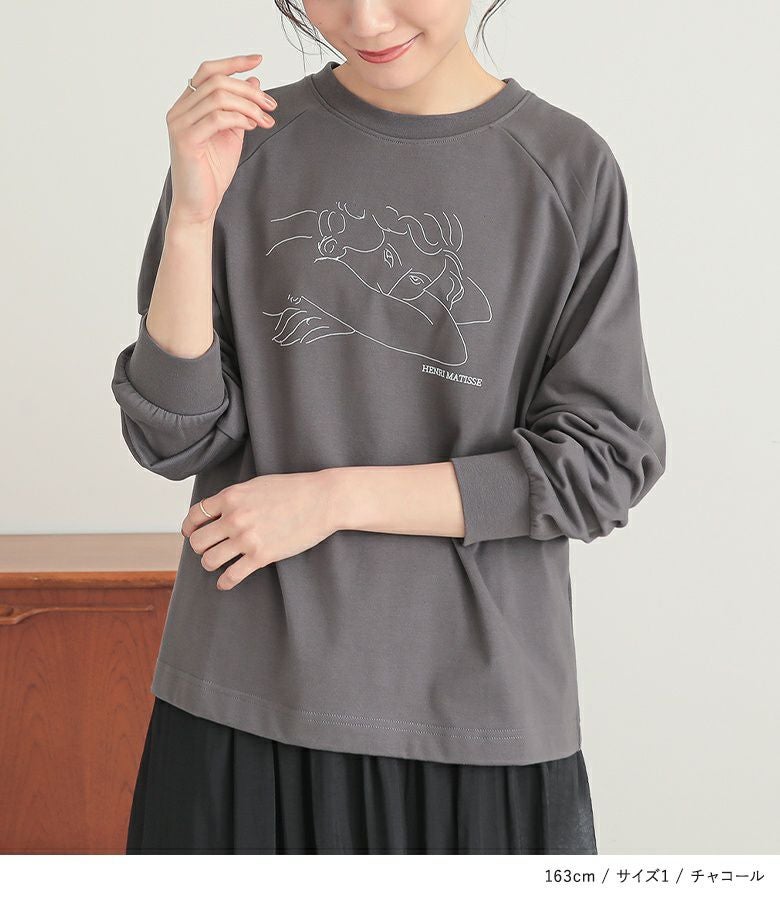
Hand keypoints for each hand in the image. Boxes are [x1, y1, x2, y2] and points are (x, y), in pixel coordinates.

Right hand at [165, 53, 277, 225]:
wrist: (199, 205)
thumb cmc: (212, 173)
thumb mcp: (232, 134)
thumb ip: (240, 108)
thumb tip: (253, 80)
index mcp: (187, 106)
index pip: (208, 71)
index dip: (234, 62)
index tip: (258, 59)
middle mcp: (179, 110)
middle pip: (217, 81)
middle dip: (249, 91)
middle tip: (271, 105)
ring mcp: (179, 124)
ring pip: (218, 97)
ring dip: (248, 106)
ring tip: (264, 120)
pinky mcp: (185, 140)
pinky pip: (217, 117)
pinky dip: (238, 118)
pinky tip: (251, 126)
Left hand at [181, 470, 338, 589]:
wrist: (322, 500)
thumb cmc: (295, 490)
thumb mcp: (257, 485)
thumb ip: (236, 498)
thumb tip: (220, 511)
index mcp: (231, 496)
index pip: (196, 515)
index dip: (190, 528)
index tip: (191, 534)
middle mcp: (234, 518)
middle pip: (198, 542)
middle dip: (201, 548)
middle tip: (208, 550)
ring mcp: (246, 538)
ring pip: (210, 561)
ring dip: (210, 565)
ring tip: (218, 565)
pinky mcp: (261, 556)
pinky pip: (232, 576)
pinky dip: (224, 583)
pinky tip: (225, 583)